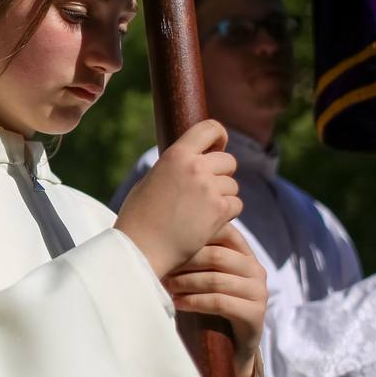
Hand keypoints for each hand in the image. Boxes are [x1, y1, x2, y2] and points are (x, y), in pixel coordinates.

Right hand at [115, 120, 240, 277]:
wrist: (140, 248)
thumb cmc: (139, 217)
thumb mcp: (151, 180)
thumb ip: (174, 167)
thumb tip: (190, 160)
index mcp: (176, 154)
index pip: (210, 128)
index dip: (219, 136)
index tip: (219, 147)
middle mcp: (195, 167)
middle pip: (228, 161)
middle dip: (222, 175)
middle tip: (207, 191)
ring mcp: (209, 188)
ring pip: (233, 186)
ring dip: (223, 197)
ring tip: (201, 211)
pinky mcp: (219, 211)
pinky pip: (236, 205)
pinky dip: (226, 214)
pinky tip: (208, 222)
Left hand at [162, 224, 266, 376]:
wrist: (229, 349)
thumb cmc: (209, 307)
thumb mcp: (203, 276)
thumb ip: (195, 255)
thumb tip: (159, 234)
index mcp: (245, 254)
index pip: (222, 232)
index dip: (192, 237)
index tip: (164, 242)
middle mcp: (255, 270)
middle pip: (216, 255)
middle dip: (184, 260)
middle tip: (160, 265)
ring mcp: (259, 292)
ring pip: (216, 279)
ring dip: (185, 282)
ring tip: (164, 285)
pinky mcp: (256, 314)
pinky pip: (220, 302)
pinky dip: (194, 301)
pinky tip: (177, 303)